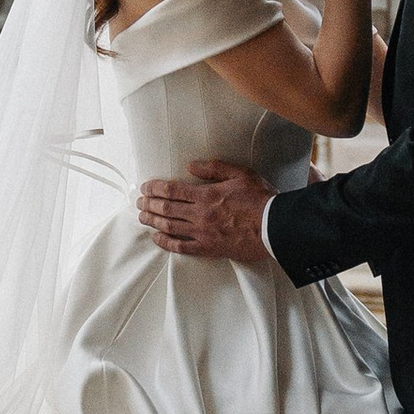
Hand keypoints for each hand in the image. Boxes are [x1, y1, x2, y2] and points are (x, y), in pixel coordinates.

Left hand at [139, 160, 273, 265]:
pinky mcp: (208, 249)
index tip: (145, 187)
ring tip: (142, 217)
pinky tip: (156, 239)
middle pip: (166, 209)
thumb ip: (214, 168)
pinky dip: (166, 243)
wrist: (274, 227)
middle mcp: (200, 214)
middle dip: (149, 204)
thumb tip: (191, 165)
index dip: (155, 188)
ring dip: (152, 221)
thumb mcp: (240, 174)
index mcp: (206, 194)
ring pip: (169, 227)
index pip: (172, 190)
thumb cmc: (261, 200)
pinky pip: (181, 247)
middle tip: (139, 202)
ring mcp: (202, 233)